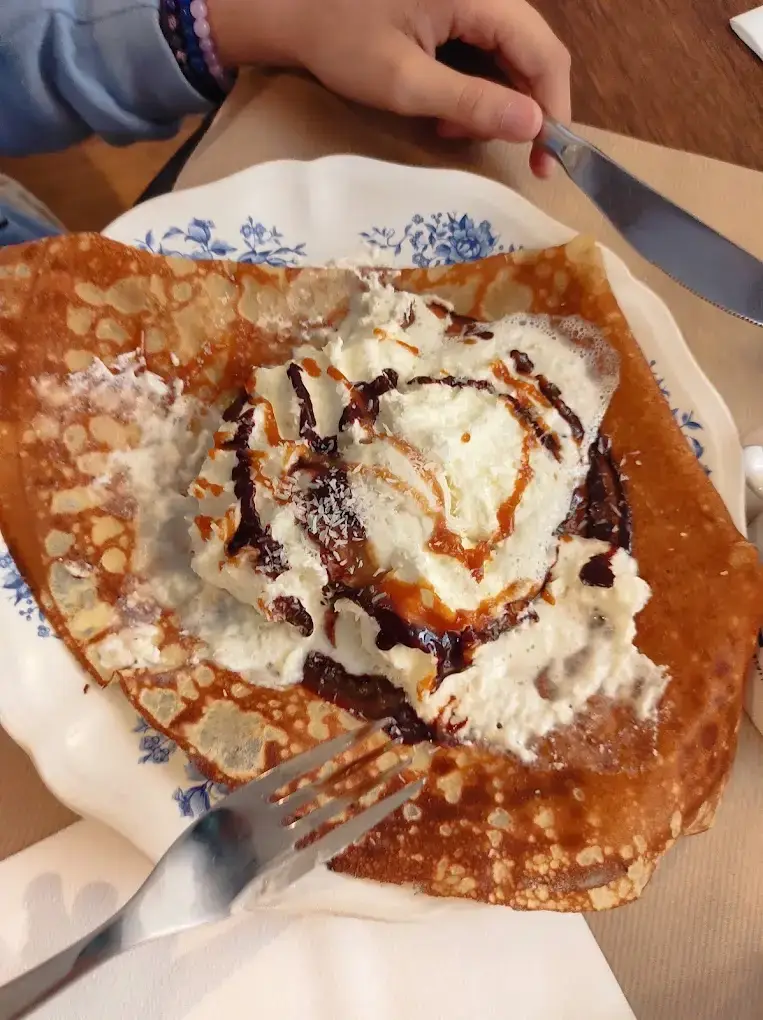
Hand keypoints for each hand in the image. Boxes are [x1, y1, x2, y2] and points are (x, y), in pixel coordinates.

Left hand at [209, 0, 570, 177]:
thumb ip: (471, 103)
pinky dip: (473, 85)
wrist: (291, 8)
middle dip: (521, 109)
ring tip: (450, 128)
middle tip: (507, 157)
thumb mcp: (405, 82)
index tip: (547, 160)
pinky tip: (443, 110)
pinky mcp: (453, 6)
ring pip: (508, 53)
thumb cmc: (339, 40)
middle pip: (531, 51)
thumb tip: (532, 126)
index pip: (543, 51)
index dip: (553, 109)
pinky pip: (484, 48)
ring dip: (493, 101)